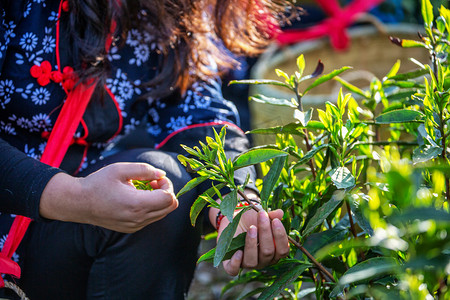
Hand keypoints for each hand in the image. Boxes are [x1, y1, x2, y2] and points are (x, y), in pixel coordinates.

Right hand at [39, 162, 177, 232]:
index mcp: (137, 204)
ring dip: (160, 200)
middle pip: (170, 207)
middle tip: (153, 182)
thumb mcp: (120, 169)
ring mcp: (135, 226)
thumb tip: (162, 174)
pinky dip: (152, 207)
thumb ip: (145, 170)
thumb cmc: (98, 184)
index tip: (156, 178)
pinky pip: (152, 218)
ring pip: (163, 214)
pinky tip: (139, 197)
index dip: (167, 185)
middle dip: (166, 192)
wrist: (79, 203)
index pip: (169, 198)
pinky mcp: (132, 229)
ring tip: (145, 188)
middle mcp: (138, 219)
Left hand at [211, 199, 289, 275]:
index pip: (282, 250)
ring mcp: (248, 264)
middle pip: (268, 253)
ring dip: (252, 244)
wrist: (233, 219)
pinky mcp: (231, 265)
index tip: (275, 220)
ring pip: (252, 262)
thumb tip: (280, 213)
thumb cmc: (250, 219)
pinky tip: (238, 252)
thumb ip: (271, 216)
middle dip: (265, 233)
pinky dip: (236, 263)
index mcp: (274, 252)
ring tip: (251, 228)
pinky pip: (233, 270)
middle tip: (261, 216)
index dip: (280, 236)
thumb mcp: (260, 216)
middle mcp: (262, 261)